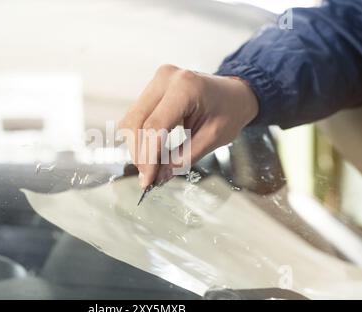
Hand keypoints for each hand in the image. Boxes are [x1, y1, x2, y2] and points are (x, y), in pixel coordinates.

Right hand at [119, 64, 258, 188]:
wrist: (234, 93)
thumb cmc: (229, 111)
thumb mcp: (212, 139)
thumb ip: (182, 159)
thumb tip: (157, 177)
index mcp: (185, 88)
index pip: (154, 127)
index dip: (147, 157)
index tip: (147, 180)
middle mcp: (165, 78)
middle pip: (136, 122)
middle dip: (139, 154)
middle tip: (149, 176)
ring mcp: (156, 80)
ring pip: (131, 120)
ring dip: (137, 146)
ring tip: (151, 164)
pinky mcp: (152, 88)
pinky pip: (135, 116)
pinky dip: (139, 137)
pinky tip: (151, 150)